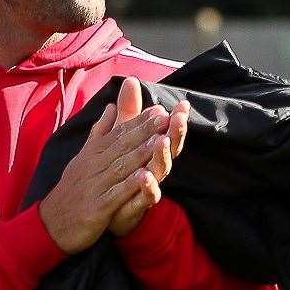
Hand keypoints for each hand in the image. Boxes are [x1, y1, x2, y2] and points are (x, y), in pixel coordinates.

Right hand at [39, 97, 170, 253]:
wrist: (52, 224)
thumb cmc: (72, 188)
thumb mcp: (84, 156)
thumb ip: (100, 131)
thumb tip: (110, 106)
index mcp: (93, 152)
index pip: (119, 133)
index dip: (139, 121)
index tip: (159, 109)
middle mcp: (94, 165)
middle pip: (122, 145)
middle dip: (145, 131)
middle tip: (165, 117)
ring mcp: (95, 186)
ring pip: (122, 166)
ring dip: (141, 152)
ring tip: (161, 140)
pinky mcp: (97, 208)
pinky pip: (116, 194)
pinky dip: (130, 184)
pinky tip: (145, 176)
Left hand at [108, 78, 189, 237]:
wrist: (106, 208)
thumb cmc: (121, 170)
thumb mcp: (123, 136)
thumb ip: (128, 110)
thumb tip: (131, 80)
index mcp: (151, 151)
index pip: (167, 131)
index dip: (176, 119)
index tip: (183, 104)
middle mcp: (154, 167)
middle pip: (169, 148)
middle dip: (175, 133)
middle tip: (179, 117)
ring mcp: (148, 186)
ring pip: (160, 170)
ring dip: (162, 156)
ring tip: (161, 141)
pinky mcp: (137, 204)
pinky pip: (145, 196)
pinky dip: (146, 186)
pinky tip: (143, 175)